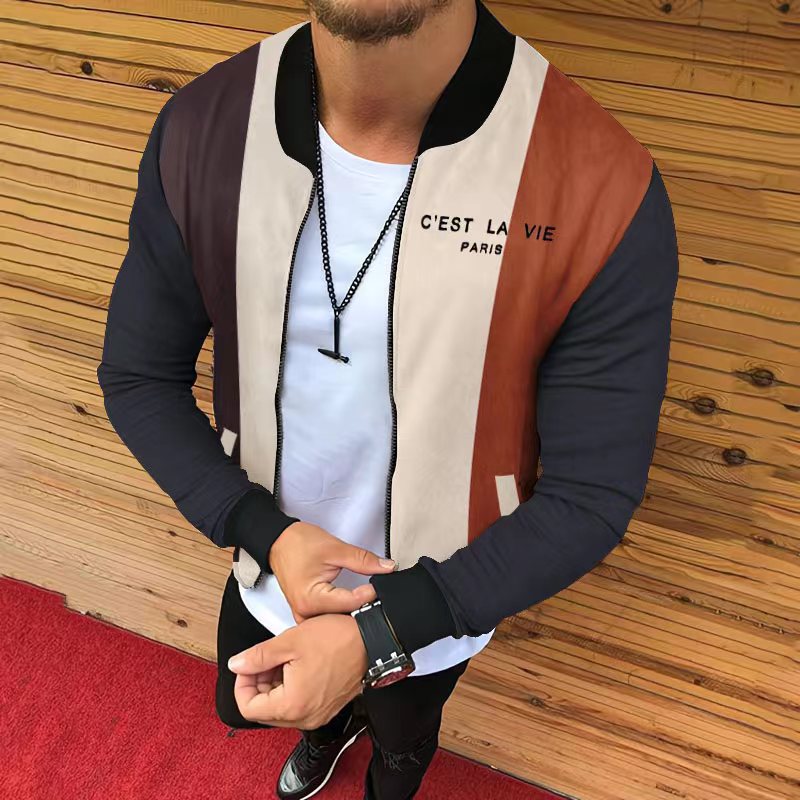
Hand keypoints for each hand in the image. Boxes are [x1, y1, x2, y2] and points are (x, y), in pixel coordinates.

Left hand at [228, 613, 367, 728]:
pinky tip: (297, 664)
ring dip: (275, 684)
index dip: (242, 684)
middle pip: (264, 710)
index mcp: (292, 705)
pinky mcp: (327, 707)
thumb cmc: (339, 639)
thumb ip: (257, 656)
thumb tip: (237, 665)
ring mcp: (318, 714)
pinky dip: (291, 687)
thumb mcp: (289, 641)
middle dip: (259, 683)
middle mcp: (305, 717)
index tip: (247, 665)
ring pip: (281, 707)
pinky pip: (299, 704)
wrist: (372, 640)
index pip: (248, 708)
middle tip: (266, 658)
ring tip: (284, 658)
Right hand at [269, 521, 386, 622]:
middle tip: (377, 593)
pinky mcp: (305, 612)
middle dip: (362, 606)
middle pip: (343, 616)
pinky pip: (328, 617)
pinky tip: (351, 604)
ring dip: (352, 611)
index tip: (381, 584)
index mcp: (311, 599)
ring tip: (365, 598)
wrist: (279, 541)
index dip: (370, 594)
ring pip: (336, 620)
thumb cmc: (297, 544)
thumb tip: (386, 567)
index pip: (351, 603)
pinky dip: (341, 611)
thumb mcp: (335, 548)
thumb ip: (363, 560)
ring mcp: (304, 615)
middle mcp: (305, 612)